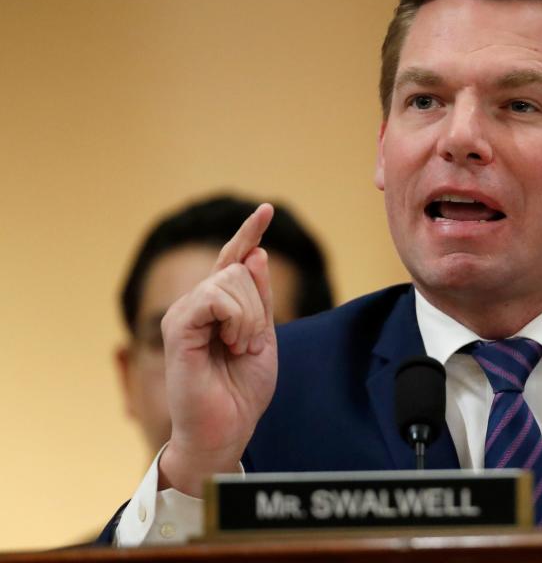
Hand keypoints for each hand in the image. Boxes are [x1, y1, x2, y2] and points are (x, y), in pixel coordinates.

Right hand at [158, 204, 277, 495]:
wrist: (227, 428)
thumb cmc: (242, 389)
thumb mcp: (263, 336)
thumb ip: (260, 297)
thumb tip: (256, 252)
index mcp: (218, 305)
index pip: (234, 258)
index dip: (250, 232)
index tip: (267, 209)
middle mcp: (197, 303)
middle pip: (241, 268)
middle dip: (260, 307)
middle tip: (250, 345)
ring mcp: (184, 313)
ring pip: (231, 280)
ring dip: (251, 319)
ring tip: (239, 350)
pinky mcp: (178, 328)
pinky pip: (216, 298)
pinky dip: (237, 321)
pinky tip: (231, 346)